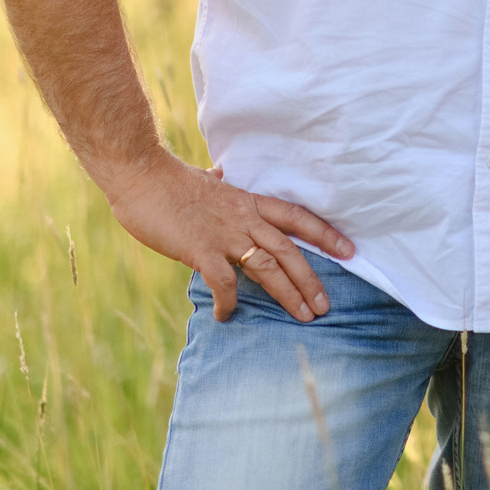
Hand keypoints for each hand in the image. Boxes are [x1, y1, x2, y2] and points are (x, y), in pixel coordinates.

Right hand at [99, 151, 353, 323]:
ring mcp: (224, 233)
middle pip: (289, 250)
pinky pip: (223, 282)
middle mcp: (243, 217)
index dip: (325, 233)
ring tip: (303, 316)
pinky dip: (229, 301)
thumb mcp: (203, 178)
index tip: (348, 249)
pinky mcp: (201, 249)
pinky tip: (227, 316)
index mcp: (247, 201)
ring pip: (268, 267)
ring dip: (288, 293)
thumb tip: (218, 175)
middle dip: (311, 279)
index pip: (296, 217)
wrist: (140, 173)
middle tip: (325, 305)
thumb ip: (217, 183)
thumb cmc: (167, 178)